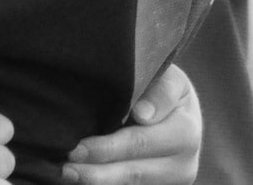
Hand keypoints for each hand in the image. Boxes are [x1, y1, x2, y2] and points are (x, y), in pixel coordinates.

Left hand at [64, 64, 200, 184]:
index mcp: (187, 132)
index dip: (106, 148)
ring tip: (68, 175)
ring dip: (96, 183)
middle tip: (65, 166)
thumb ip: (161, 90)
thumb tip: (143, 114)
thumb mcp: (170, 79)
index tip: (77, 148)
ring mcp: (171, 183)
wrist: (180, 118)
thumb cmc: (166, 92)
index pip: (140, 142)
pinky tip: (82, 180)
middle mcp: (184, 165)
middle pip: (133, 174)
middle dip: (95, 172)